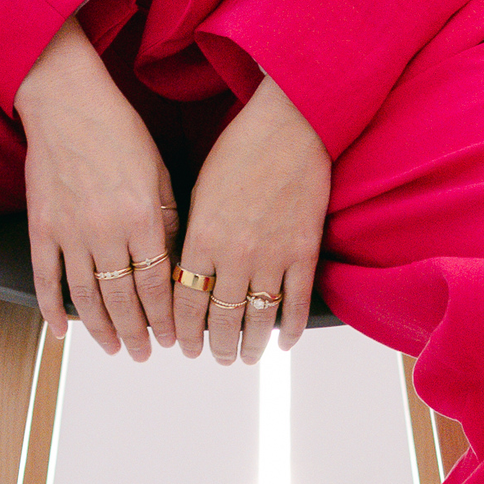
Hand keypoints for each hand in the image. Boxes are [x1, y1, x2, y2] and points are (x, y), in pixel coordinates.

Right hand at [15, 18, 178, 358]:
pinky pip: (46, 277)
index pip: (157, 284)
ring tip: (113, 348)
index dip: (165, 318)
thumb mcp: (159, 170)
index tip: (172, 338)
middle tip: (145, 354)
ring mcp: (69, 231)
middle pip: (123, 298)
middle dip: (137, 332)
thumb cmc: (117, 129)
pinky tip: (61, 331)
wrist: (66, 101)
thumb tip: (177, 261)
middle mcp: (106, 230)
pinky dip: (52, 308)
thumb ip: (169, 218)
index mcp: (142, 216)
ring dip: (101, 328)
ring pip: (86, 296)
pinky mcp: (41, 226)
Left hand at [176, 72, 329, 364]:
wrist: (290, 127)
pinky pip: (294, 302)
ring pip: (256, 318)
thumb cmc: (242, 149)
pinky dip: (289, 328)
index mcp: (202, 237)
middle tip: (213, 356)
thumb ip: (193, 234)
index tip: (180, 344)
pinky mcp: (303, 252)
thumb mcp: (200, 190)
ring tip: (243, 357)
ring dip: (248, 345)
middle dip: (214, 345)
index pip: (185, 301)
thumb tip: (187, 271)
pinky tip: (283, 342)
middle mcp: (234, 254)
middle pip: (220, 318)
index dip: (181, 330)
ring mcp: (272, 256)